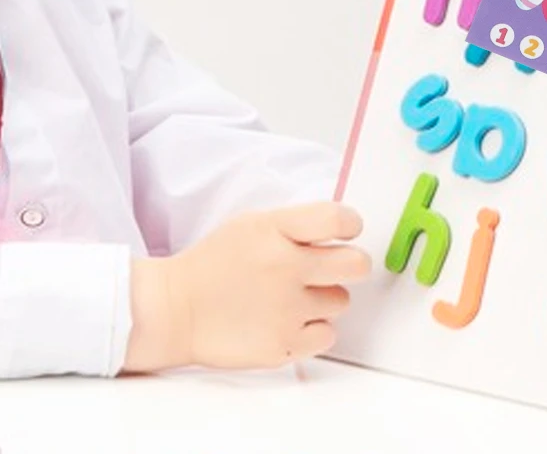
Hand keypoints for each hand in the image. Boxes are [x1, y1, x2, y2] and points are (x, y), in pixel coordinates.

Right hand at [125, 202, 371, 372]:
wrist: (172, 311)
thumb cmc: (213, 264)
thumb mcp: (254, 223)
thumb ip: (298, 224)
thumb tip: (342, 229)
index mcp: (277, 232)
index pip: (340, 219)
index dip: (351, 225)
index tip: (346, 232)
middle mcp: (285, 270)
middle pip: (356, 265)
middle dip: (350, 265)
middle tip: (332, 269)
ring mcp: (284, 311)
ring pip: (341, 301)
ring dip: (325, 299)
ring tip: (295, 298)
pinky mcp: (280, 346)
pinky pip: (327, 335)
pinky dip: (315, 330)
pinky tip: (292, 321)